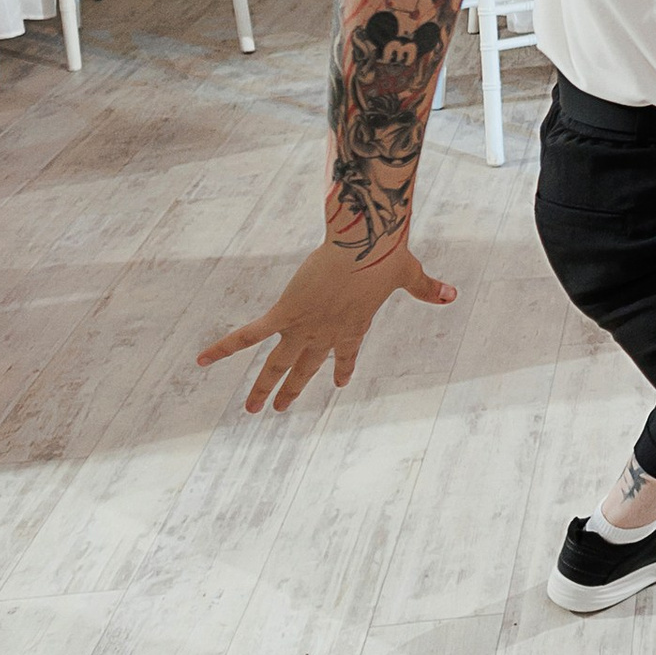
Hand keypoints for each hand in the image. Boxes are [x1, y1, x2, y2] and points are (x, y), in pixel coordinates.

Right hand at [197, 233, 455, 411]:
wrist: (364, 244)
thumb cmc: (386, 255)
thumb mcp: (409, 273)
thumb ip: (428, 287)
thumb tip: (453, 294)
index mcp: (354, 327)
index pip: (346, 354)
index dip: (341, 367)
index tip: (339, 381)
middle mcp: (326, 334)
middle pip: (305, 368)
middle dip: (292, 389)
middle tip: (279, 409)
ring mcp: (303, 327)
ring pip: (277, 365)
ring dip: (263, 387)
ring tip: (251, 410)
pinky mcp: (284, 313)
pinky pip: (249, 335)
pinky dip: (225, 348)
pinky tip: (202, 361)